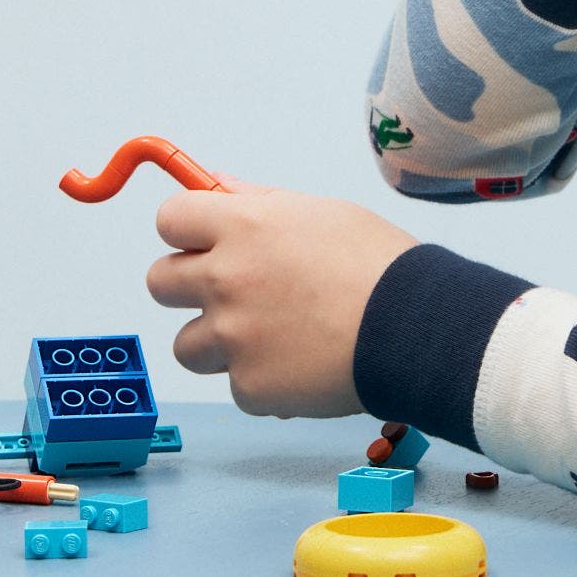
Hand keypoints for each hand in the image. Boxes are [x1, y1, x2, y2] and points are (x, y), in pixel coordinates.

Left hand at [143, 184, 416, 418]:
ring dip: (219, 343)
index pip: (170, 219)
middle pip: (160, 282)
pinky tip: (303, 367)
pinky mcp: (249, 388)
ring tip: (274, 338)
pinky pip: (236, 385)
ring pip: (188, 345)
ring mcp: (233, 337)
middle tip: (232, 293)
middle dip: (188, 287)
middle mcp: (225, 279)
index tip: (204, 242)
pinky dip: (263, 381)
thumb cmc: (380, 266)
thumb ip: (259, 203)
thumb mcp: (322, 213)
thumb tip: (218, 189)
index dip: (187, 231)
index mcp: (241, 227)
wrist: (416, 330)